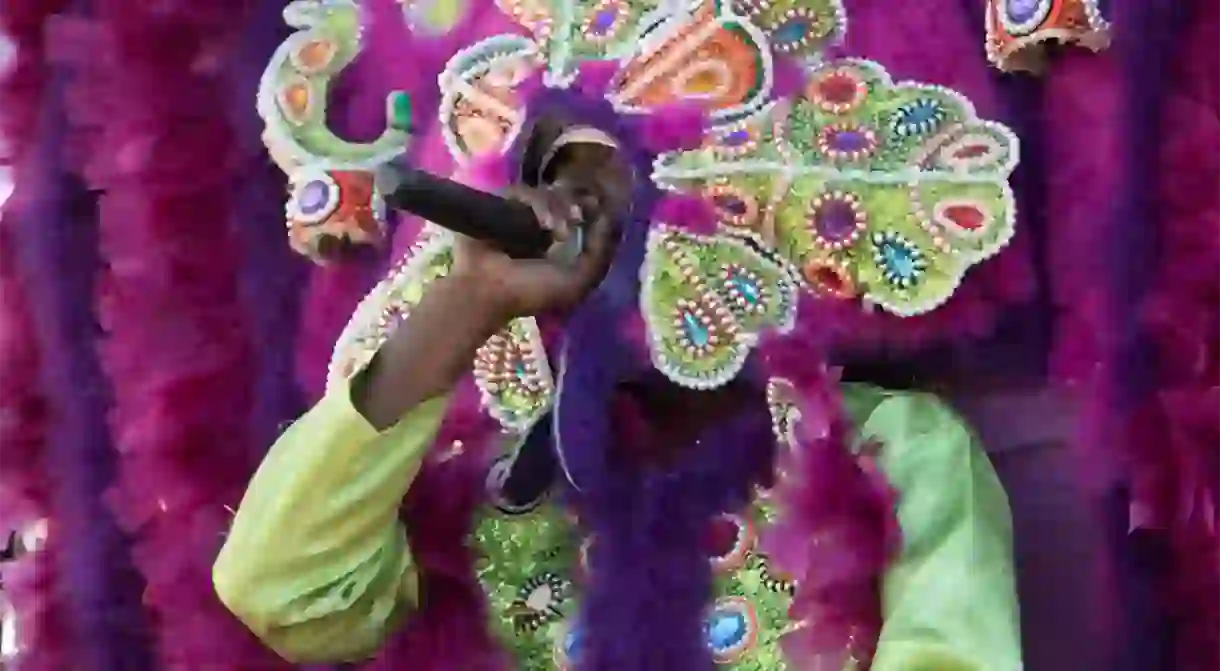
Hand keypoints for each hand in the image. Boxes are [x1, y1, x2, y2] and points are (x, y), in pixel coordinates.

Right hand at [449, 184, 619, 324]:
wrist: (487, 291)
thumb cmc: (531, 292)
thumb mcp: (577, 282)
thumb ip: (599, 254)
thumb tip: (609, 219)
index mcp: (561, 243)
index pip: (584, 214)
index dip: (594, 209)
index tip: (600, 209)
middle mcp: (542, 225)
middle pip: (569, 199)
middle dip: (578, 205)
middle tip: (579, 216)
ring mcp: (522, 213)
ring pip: (550, 194)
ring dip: (560, 208)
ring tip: (558, 230)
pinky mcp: (503, 203)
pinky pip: (527, 192)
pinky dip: (539, 204)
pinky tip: (544, 223)